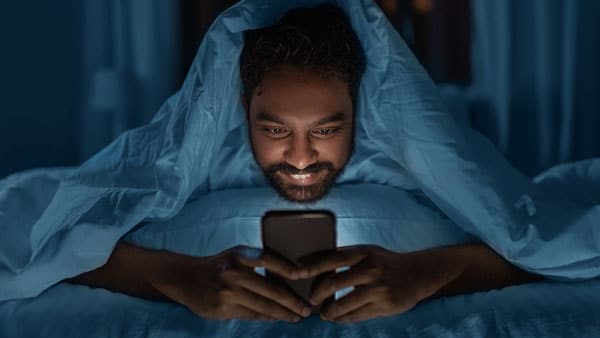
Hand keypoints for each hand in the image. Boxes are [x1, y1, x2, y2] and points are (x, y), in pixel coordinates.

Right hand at [149, 245, 311, 321]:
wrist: (185, 278)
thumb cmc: (219, 266)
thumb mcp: (236, 256)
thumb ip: (257, 262)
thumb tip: (290, 278)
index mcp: (240, 254)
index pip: (269, 258)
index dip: (288, 267)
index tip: (304, 274)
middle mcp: (234, 271)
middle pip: (271, 289)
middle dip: (293, 301)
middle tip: (307, 309)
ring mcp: (228, 291)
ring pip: (264, 306)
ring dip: (284, 313)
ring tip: (297, 317)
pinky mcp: (222, 308)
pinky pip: (252, 314)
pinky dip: (267, 317)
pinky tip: (277, 317)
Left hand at [297, 245, 457, 322]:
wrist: (418, 274)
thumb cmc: (385, 262)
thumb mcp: (368, 252)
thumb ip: (346, 257)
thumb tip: (313, 263)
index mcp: (364, 252)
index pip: (332, 258)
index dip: (312, 266)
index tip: (297, 273)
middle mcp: (371, 269)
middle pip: (334, 282)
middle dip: (317, 294)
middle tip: (311, 300)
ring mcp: (378, 288)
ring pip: (343, 304)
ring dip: (329, 311)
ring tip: (323, 313)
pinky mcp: (385, 306)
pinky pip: (356, 315)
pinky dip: (342, 318)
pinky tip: (337, 317)